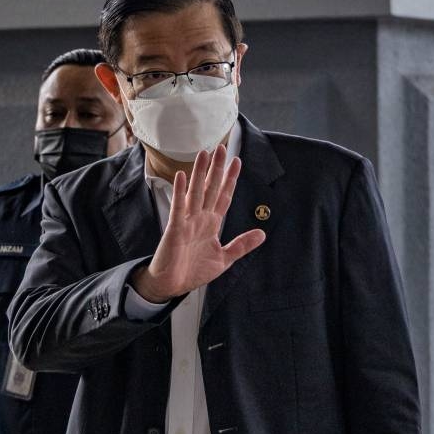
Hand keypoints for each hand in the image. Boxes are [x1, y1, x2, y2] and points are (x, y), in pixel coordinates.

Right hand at [132, 145, 265, 301]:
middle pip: (210, 188)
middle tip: (222, 148)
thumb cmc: (193, 271)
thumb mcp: (224, 258)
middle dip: (217, 169)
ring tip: (204, 153)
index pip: (223, 196)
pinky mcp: (174, 229)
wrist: (172, 285)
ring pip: (195, 192)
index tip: (237, 162)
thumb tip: (262, 234)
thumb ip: (241, 245)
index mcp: (211, 224)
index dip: (231, 180)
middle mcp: (200, 218)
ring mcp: (187, 221)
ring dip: (199, 173)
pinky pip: (178, 207)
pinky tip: (182, 176)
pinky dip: (180, 192)